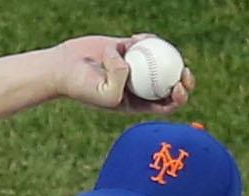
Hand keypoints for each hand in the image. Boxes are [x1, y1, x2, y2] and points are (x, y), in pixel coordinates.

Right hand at [53, 34, 192, 113]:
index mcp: (139, 103)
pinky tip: (137, 37)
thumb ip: (122, 81)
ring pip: (160, 60)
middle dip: (185, 79)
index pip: (167, 104)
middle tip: (184, 70)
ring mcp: (137, 66)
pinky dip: (146, 39)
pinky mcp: (129, 49)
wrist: (64, 68)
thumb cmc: (83, 86)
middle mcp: (141, 86)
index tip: (178, 86)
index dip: (180, 98)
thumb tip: (132, 63)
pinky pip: (146, 43)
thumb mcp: (105, 94)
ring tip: (152, 47)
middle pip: (171, 83)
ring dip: (163, 53)